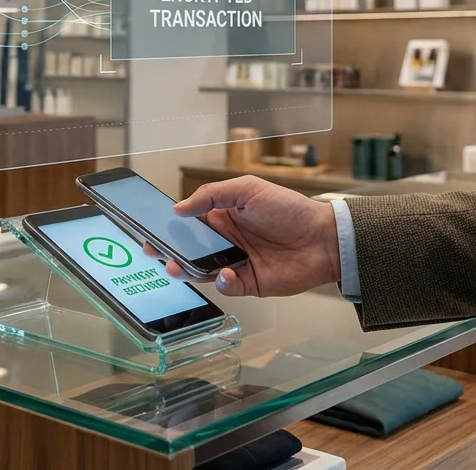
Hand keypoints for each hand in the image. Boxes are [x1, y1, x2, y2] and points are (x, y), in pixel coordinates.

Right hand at [144, 176, 340, 297]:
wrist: (323, 239)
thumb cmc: (289, 209)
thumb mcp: (248, 189)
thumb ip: (212, 195)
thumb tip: (180, 208)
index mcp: (223, 216)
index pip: (189, 222)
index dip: (170, 226)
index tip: (151, 229)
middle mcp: (226, 241)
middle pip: (189, 249)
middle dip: (169, 251)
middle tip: (154, 252)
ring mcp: (236, 262)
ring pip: (201, 270)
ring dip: (186, 270)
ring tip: (175, 267)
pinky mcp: (249, 284)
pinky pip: (226, 286)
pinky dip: (222, 282)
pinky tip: (225, 273)